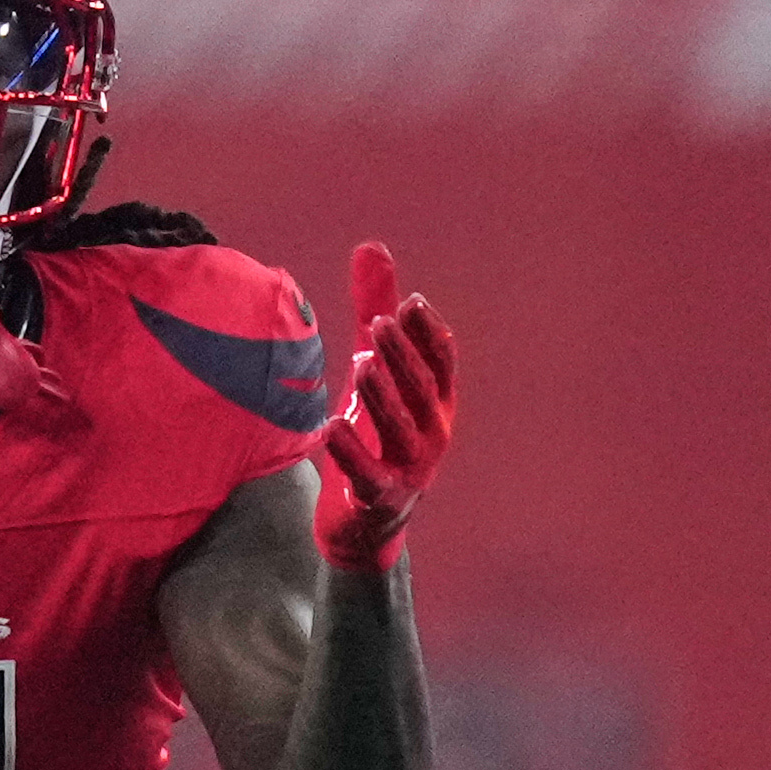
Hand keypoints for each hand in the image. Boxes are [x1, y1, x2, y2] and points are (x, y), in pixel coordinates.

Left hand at [316, 241, 454, 568]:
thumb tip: (372, 246)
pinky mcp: (380, 496)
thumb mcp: (379, 372)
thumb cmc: (377, 436)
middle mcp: (432, 433)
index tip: (409, 303)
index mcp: (437, 403)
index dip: (428, 332)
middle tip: (378, 324)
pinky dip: (348, 449)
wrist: (368, 522)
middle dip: (403, 355)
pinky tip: (328, 428)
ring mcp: (411, 468)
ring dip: (381, 393)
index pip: (441, 361)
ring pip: (399, 425)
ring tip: (361, 362)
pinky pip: (366, 471)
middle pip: (421, 388)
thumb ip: (375, 311)